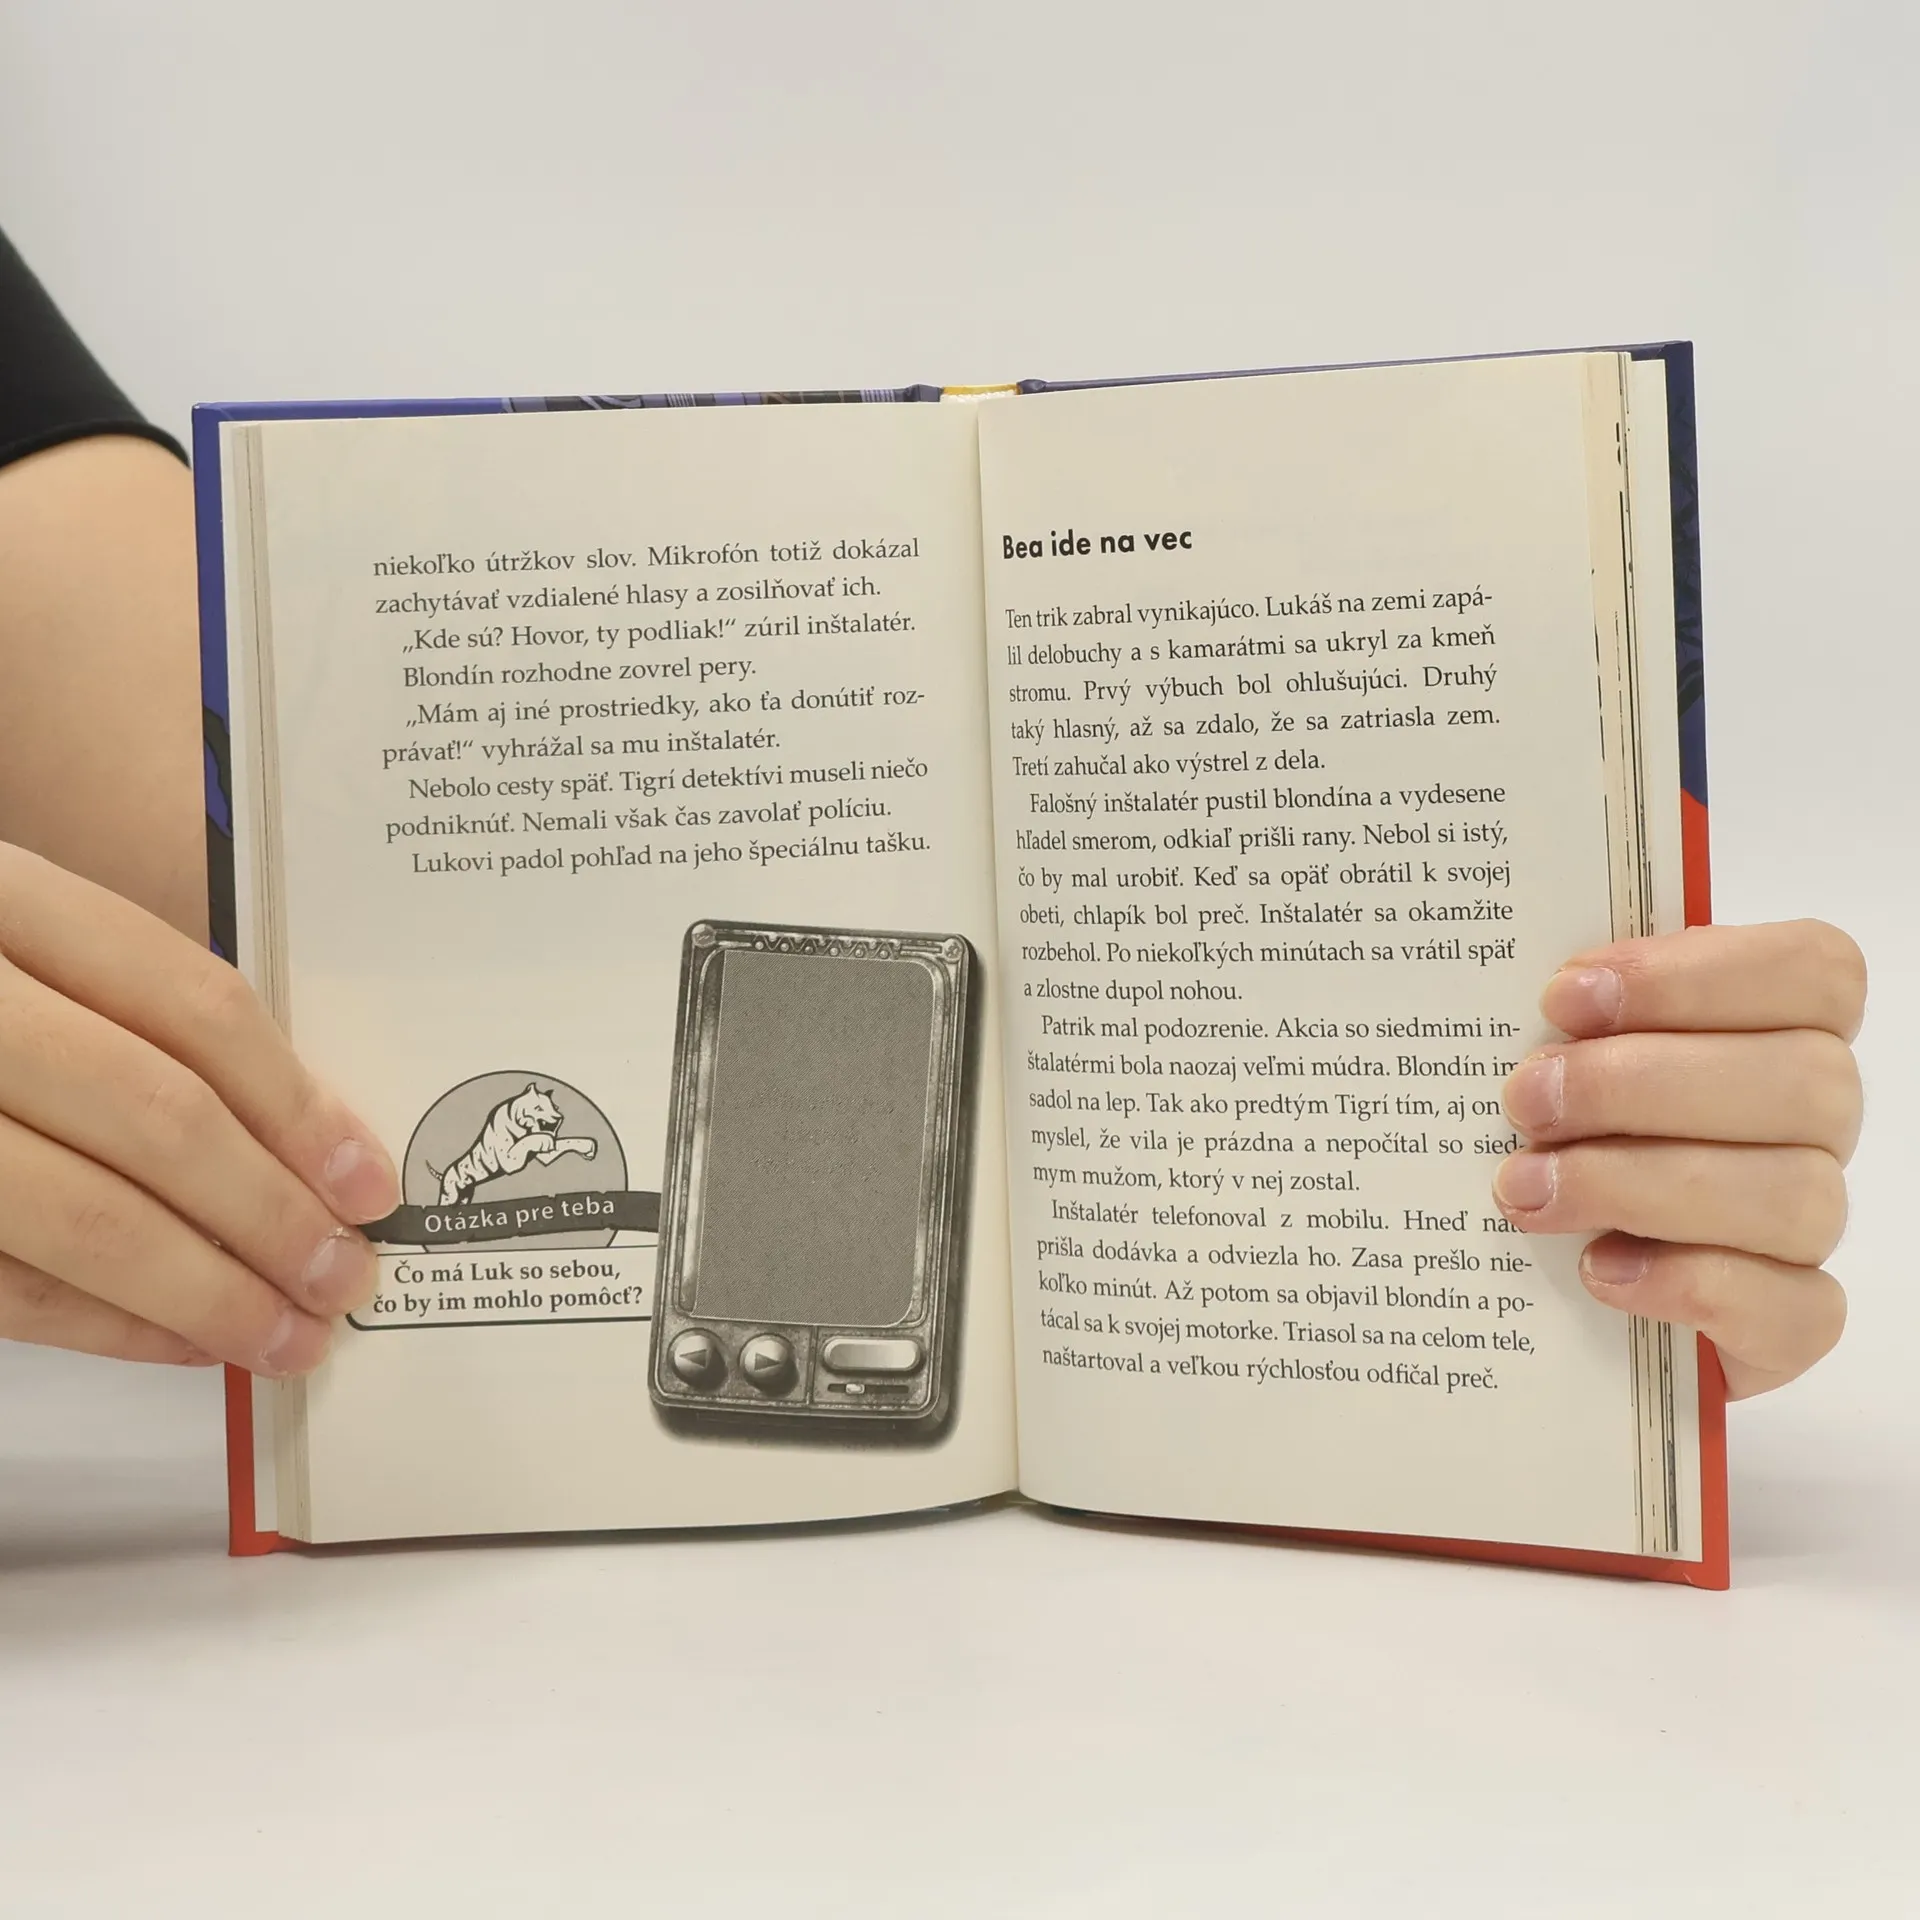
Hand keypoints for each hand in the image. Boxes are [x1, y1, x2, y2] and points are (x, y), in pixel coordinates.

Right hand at [0, 844, 397, 1372]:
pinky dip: (107, 1325)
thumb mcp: (28, 943)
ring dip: (204, 1293)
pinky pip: (5, 1287)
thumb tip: (305, 1139)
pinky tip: (187, 1343)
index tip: (369, 1181)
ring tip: (291, 1335)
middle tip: (348, 1276)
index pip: (188, 1005)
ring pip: (78, 1216)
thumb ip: (135, 1014)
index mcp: (4, 902)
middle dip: (268, 1214)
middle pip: (152, 1115)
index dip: (295, 1102)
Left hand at [1494, 921, 1862, 1399]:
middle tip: (1524, 1102)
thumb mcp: (1556, 1053)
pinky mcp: (1792, 1323)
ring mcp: (1809, 1223)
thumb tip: (1521, 996)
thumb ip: (1568, 1019)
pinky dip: (1690, 1285)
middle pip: (1805, 1081)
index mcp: (1780, 1025)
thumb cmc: (1560, 1128)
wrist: (1549, 1271)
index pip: (1813, 971)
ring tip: (1525, 1190)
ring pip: (1795, 1194)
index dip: (1694, 976)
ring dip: (1639, 1185)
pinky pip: (1795, 1309)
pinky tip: (1597, 1269)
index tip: (1564, 998)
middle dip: (1640, 1085)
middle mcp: (1814, 1121)